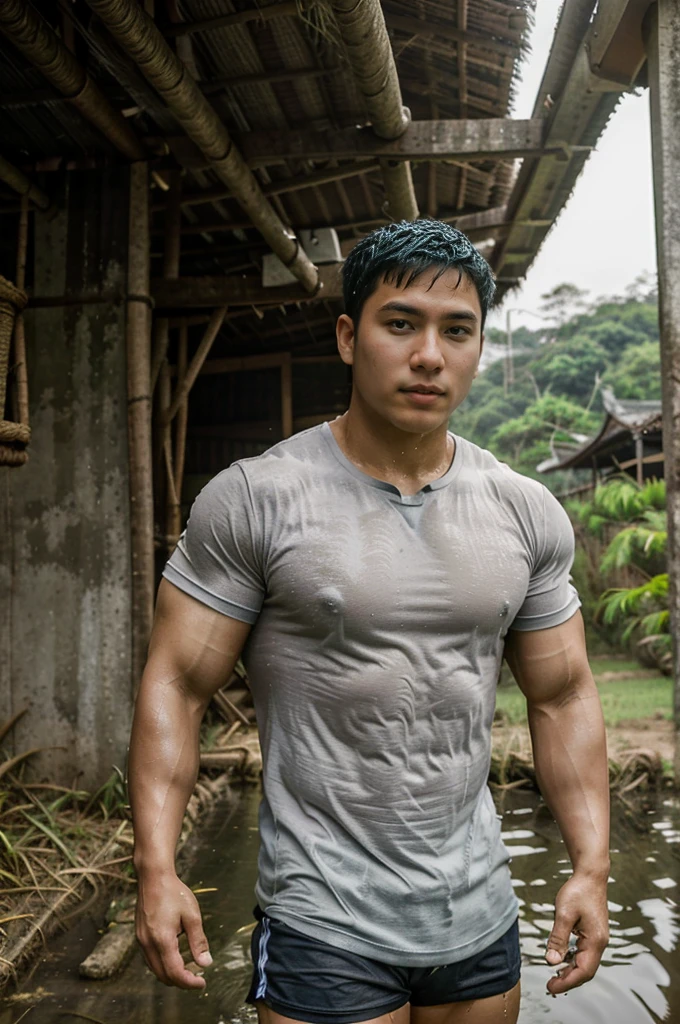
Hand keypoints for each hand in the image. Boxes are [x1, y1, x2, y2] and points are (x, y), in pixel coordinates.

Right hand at [135, 868, 211, 988]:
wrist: (153, 877)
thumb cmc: (174, 893)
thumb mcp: (192, 915)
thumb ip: (198, 941)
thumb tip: (205, 963)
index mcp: (162, 939)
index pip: (175, 972)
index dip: (189, 982)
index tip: (202, 983)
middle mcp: (148, 944)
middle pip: (163, 976)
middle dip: (181, 982)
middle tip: (197, 978)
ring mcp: (141, 941)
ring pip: (155, 969)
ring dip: (171, 974)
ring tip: (188, 970)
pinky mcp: (139, 936)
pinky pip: (150, 959)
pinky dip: (162, 965)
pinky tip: (174, 957)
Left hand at [544, 872, 608, 995]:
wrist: (590, 875)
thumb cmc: (578, 891)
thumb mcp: (564, 914)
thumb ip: (558, 938)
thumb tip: (551, 961)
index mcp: (596, 941)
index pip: (583, 971)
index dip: (567, 982)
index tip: (551, 987)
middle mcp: (600, 943)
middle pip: (585, 970)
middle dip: (568, 980)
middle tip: (550, 985)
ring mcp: (597, 938)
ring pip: (585, 962)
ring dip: (570, 970)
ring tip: (554, 975)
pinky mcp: (593, 933)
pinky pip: (583, 953)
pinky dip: (573, 959)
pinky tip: (561, 958)